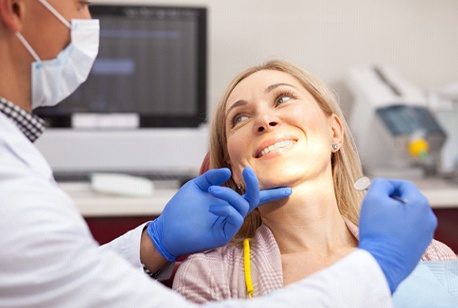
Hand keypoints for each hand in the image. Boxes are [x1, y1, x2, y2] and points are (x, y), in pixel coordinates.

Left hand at [147, 167, 290, 261]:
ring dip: (229, 195)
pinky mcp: (224, 234)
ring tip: (212, 192)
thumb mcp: (196, 186)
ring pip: (242, 207)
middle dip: (255, 186)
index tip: (287, 188)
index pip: (252, 196)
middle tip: (249, 172)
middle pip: (254, 199)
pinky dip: (227, 209)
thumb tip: (228, 172)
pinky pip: (235, 219)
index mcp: (227, 201)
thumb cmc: (181, 208)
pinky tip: (213, 207)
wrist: (167, 227)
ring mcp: (228, 224)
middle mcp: (231, 212)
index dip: (270, 192)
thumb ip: (212, 177)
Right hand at [358, 178, 436, 293]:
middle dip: (391, 201)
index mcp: (420, 204)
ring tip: (379, 222)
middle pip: (408, 200)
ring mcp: (427, 234)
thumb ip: (379, 184)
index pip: (404, 185)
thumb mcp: (373, 199)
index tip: (374, 191)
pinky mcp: (421, 246)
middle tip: (375, 207)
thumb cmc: (377, 230)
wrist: (381, 263)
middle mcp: (428, 218)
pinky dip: (398, 228)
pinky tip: (385, 234)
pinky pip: (410, 230)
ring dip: (395, 214)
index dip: (387, 185)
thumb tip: (385, 184)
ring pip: (409, 215)